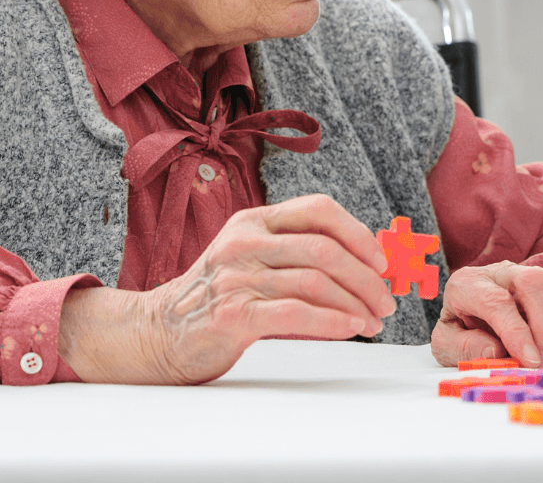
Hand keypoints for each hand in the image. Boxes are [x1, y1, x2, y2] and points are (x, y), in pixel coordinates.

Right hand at [59, 194, 395, 383]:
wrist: (155, 334)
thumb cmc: (217, 298)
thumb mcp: (254, 260)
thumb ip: (298, 256)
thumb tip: (366, 267)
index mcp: (255, 220)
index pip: (319, 209)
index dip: (358, 233)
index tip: (382, 260)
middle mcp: (245, 241)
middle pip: (325, 249)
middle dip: (366, 276)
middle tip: (386, 299)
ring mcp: (236, 276)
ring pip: (316, 281)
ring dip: (355, 303)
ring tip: (372, 321)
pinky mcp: (231, 314)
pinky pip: (296, 312)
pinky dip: (332, 320)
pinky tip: (350, 327)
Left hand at [430, 261, 542, 368]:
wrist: (474, 322)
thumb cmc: (462, 334)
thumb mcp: (446, 346)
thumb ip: (462, 348)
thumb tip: (494, 350)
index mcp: (469, 284)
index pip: (496, 300)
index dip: (516, 331)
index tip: (530, 362)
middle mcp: (503, 271)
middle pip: (534, 282)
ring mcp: (535, 274)